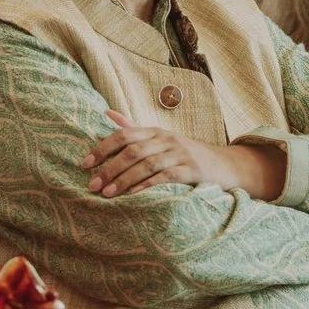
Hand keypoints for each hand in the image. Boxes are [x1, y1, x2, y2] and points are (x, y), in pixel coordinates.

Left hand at [82, 110, 278, 199]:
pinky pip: (165, 177)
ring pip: (146, 164)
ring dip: (124, 179)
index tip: (85, 164)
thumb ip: (134, 128)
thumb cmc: (185, 155)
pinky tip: (133, 196)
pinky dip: (147, 186)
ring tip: (106, 193)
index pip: (124, 134)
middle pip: (132, 150)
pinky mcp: (191, 170)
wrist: (224, 165)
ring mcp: (180, 154)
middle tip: (92, 184)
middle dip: (109, 168)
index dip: (102, 148)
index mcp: (155, 131)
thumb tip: (107, 113)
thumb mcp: (160, 139)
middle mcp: (166, 139)